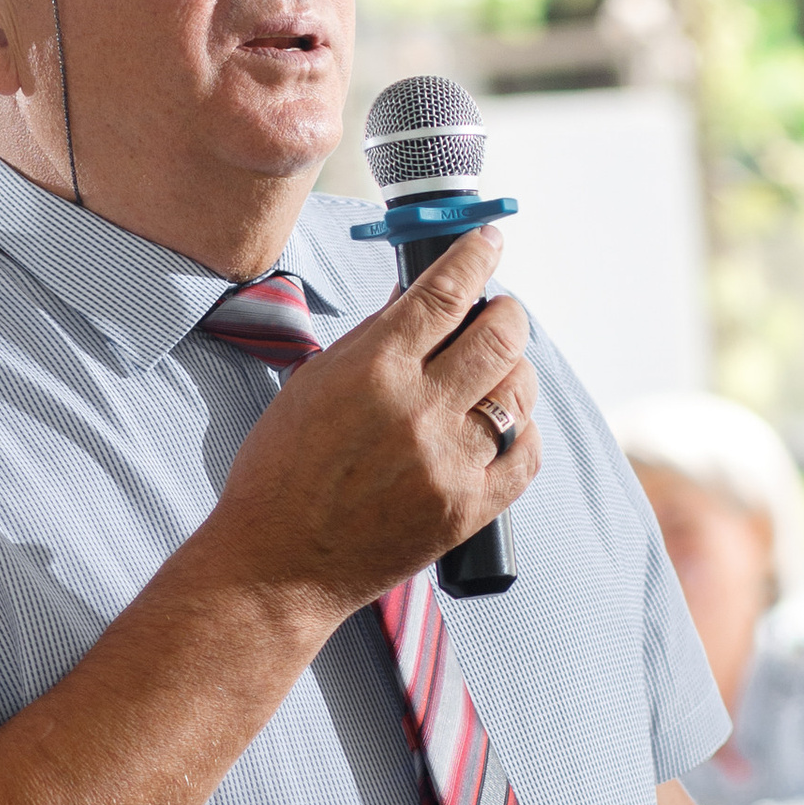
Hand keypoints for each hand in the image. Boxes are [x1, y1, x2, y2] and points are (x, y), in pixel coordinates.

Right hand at [212, 219, 538, 620]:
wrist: (277, 564)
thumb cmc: (281, 472)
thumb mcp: (312, 386)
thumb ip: (369, 338)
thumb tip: (414, 296)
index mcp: (374, 370)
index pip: (446, 293)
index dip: (476, 256)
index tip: (488, 240)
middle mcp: (419, 411)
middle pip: (500, 336)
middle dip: (507, 311)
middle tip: (498, 312)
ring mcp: (448, 463)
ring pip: (519, 391)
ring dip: (515, 369)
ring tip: (496, 372)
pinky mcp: (467, 509)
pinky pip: (526, 455)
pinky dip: (522, 430)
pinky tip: (504, 425)